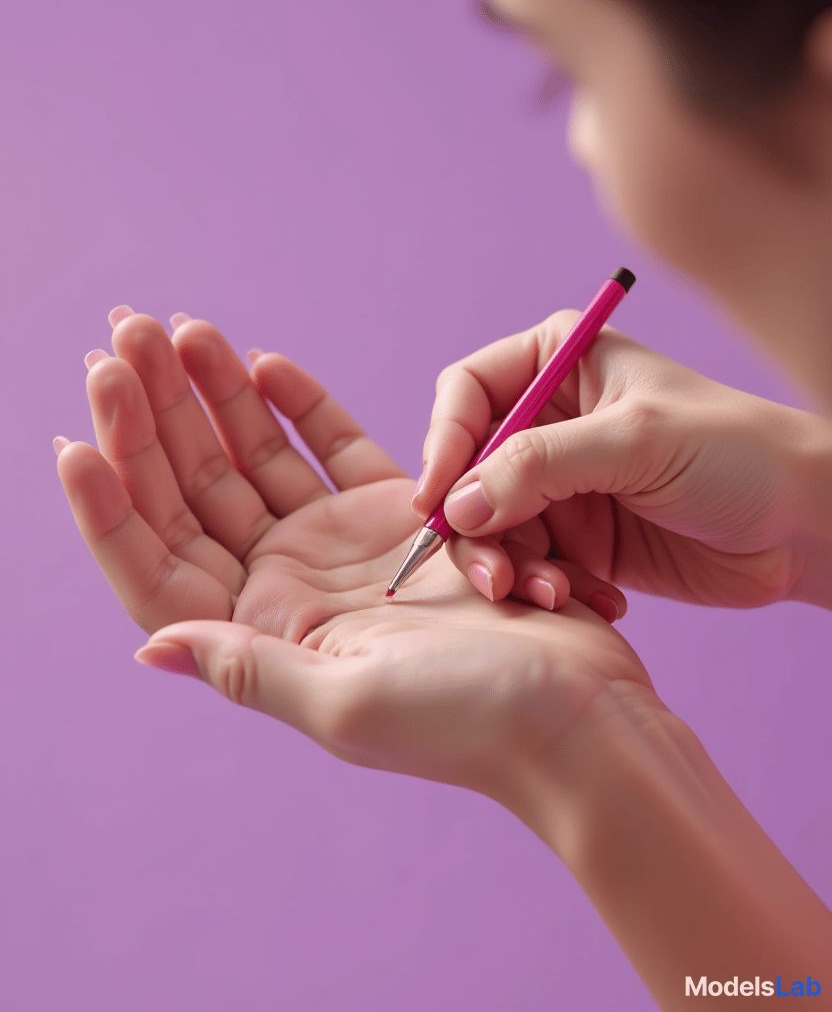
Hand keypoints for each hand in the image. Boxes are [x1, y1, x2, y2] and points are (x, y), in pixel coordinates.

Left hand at [55, 310, 645, 800]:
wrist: (577, 710)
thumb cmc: (469, 720)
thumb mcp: (347, 702)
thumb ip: (249, 667)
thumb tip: (150, 648)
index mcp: (264, 637)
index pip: (159, 564)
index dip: (112, 505)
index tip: (78, 436)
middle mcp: (290, 591)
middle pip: (198, 495)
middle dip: (157, 416)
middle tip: (124, 338)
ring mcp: (341, 550)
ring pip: (259, 460)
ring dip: (217, 396)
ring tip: (184, 328)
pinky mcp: (398, 518)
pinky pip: (334, 451)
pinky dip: (302, 406)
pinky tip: (264, 361)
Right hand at [414, 309, 813, 608]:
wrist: (802, 524)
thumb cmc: (735, 453)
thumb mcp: (634, 441)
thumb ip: (539, 466)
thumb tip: (456, 504)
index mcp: (558, 365)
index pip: (468, 394)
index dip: (443, 444)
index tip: (437, 501)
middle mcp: (549, 423)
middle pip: (468, 471)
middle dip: (474, 526)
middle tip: (495, 574)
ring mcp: (561, 485)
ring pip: (492, 528)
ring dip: (512, 567)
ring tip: (552, 594)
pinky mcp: (577, 539)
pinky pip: (531, 565)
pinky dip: (547, 588)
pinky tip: (590, 599)